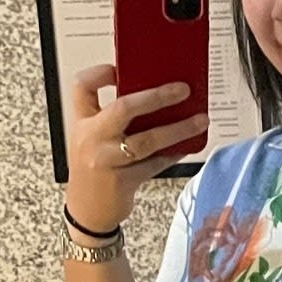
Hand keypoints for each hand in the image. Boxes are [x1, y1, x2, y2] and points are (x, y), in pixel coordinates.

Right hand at [63, 66, 210, 236]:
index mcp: (82, 123)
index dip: (100, 73)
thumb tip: (156, 97)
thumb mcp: (93, 139)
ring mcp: (106, 160)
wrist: (87, 212)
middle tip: (181, 90)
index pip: (82, 87)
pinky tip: (187, 146)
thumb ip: (112, 119)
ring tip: (199, 121)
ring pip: (146, 140)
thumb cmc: (94, 171)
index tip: (120, 69)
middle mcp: (91, 139)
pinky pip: (154, 164)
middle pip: (123, 109)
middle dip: (156, 97)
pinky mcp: (122, 181)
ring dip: (177, 129)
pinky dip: (173, 153)